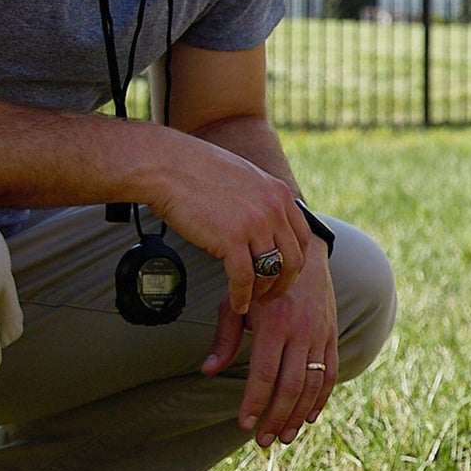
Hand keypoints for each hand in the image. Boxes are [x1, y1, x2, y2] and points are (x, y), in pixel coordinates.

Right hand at [147, 135, 312, 317]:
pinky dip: (242, 296)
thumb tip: (263, 222)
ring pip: (271, 271)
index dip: (296, 260)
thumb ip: (260, 200)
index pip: (302, 236)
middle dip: (284, 283)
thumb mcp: (245, 178)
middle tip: (272, 295)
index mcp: (278, 193)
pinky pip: (244, 278)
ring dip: (263, 292)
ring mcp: (255, 224)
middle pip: (294, 258)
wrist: (167, 166)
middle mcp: (273, 208)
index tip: (285, 273)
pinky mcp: (232, 239)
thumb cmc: (196, 171)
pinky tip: (237, 303)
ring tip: (252, 301)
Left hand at [201, 241, 339, 446]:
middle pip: (291, 385)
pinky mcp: (332, 335)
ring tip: (285, 436)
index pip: (264, 373)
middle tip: (264, 441)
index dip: (255, 403)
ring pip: (312, 384)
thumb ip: (225, 339)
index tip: (244, 424)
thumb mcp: (237, 304)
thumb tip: (207, 371)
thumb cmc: (261, 283)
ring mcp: (320, 334)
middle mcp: (301, 331)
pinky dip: (321, 398)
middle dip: (277, 417)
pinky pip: (330, 372)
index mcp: (274, 324)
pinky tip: (309, 416)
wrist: (303, 255)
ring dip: (299, 414)